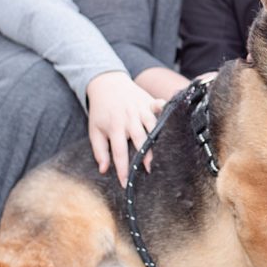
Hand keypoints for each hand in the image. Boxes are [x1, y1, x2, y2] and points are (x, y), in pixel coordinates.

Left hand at [86, 71, 165, 187]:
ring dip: (157, 139)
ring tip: (163, 154)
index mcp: (114, 127)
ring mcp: (140, 109)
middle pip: (140, 140)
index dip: (123, 170)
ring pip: (152, 126)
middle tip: (149, 170)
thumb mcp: (94, 130)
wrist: (106, 83)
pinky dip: (165, 111)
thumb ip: (99, 151)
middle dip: (145, 156)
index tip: (126, 183)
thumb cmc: (101, 110)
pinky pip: (159, 106)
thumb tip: (104, 170)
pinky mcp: (149, 101)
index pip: (120, 153)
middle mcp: (129, 118)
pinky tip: (172, 120)